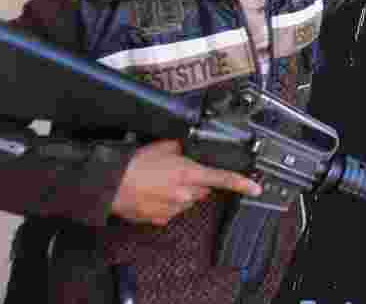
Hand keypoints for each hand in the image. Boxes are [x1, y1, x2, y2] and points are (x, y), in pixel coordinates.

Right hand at [111, 140, 261, 226]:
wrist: (109, 184)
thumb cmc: (133, 164)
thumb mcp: (162, 146)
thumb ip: (180, 148)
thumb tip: (186, 148)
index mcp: (188, 173)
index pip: (222, 179)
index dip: (241, 183)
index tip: (255, 189)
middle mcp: (184, 194)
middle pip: (202, 190)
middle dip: (196, 183)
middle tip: (176, 174)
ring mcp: (173, 209)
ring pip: (186, 202)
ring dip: (179, 194)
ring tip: (158, 183)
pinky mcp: (160, 219)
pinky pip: (170, 211)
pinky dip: (165, 204)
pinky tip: (152, 194)